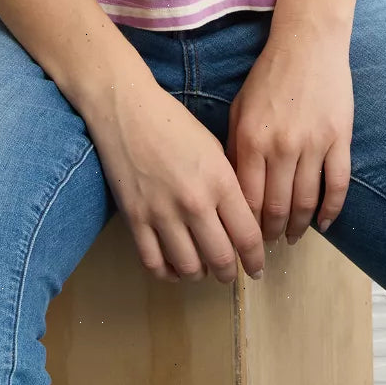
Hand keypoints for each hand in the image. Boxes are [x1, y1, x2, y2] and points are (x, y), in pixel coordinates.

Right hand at [85, 78, 267, 285]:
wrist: (129, 110)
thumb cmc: (175, 124)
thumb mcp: (214, 149)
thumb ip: (229, 186)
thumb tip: (241, 223)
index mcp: (220, 181)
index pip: (247, 236)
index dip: (255, 259)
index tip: (256, 268)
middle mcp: (195, 202)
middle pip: (221, 258)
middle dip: (230, 273)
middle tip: (230, 274)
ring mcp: (163, 213)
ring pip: (189, 267)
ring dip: (200, 274)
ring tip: (202, 268)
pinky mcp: (135, 219)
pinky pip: (154, 263)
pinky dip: (168, 273)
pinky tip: (173, 267)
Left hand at [225, 32, 352, 243]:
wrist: (307, 44)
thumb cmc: (268, 76)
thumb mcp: (240, 108)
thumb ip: (236, 148)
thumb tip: (234, 189)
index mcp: (251, 139)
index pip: (247, 199)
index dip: (247, 225)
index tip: (246, 238)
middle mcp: (281, 146)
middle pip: (277, 206)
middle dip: (271, 232)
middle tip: (269, 245)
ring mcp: (313, 144)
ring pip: (306, 201)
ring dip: (299, 226)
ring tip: (292, 236)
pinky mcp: (339, 139)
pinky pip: (338, 185)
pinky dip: (332, 211)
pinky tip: (324, 224)